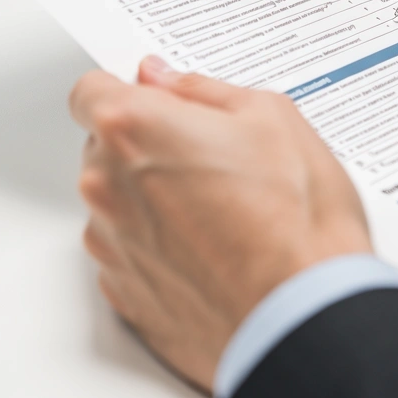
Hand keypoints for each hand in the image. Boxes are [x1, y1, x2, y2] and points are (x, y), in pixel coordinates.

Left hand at [70, 57, 370, 392]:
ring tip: (224, 208)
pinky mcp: (125, 293)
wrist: (306, 315)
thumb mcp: (269, 117)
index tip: (156, 98)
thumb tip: (170, 82)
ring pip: (119, 201)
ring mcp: (112, 244)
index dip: (126, 90)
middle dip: (148, 143)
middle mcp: (107, 186)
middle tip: (212, 154)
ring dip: (153, 197)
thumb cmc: (296, 220)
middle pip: (105, 147)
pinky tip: (215, 248)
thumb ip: (203, 90)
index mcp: (135, 129)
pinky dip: (161, 245)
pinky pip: (131, 251)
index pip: (91, 91)